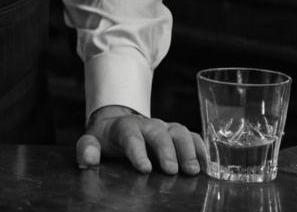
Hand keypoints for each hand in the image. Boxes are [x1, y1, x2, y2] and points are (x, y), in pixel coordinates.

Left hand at [76, 105, 206, 173]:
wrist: (118, 125)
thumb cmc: (107, 139)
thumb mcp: (92, 142)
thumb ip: (87, 150)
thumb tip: (88, 161)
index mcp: (124, 128)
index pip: (130, 136)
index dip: (137, 151)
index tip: (144, 169)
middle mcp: (147, 126)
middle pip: (158, 132)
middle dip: (166, 149)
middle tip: (172, 170)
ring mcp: (165, 129)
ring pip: (179, 131)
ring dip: (188, 149)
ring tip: (193, 171)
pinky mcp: (178, 136)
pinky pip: (194, 137)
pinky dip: (202, 149)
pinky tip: (208, 166)